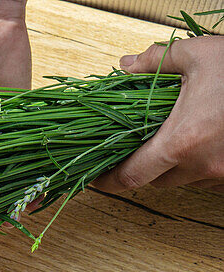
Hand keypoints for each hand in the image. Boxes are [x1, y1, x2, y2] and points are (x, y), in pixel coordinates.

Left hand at [93, 36, 223, 192]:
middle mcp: (202, 165)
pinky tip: (198, 140)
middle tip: (129, 151)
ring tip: (168, 138)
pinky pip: (207, 176)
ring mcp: (222, 172)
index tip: (94, 177)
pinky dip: (196, 164)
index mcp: (181, 142)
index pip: (130, 177)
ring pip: (182, 180)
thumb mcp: (199, 55)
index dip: (107, 181)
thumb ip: (156, 62)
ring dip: (170, 166)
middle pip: (154, 182)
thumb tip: (126, 66)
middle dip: (139, 168)